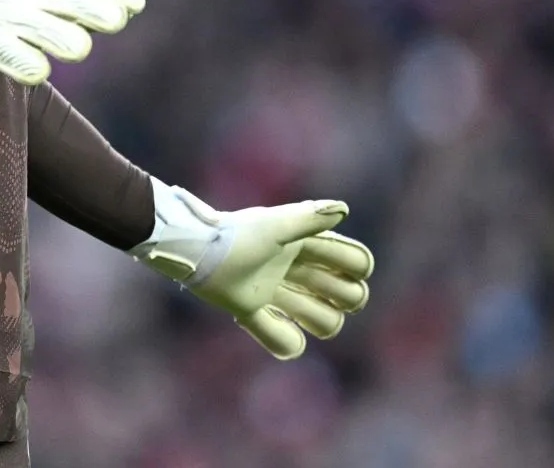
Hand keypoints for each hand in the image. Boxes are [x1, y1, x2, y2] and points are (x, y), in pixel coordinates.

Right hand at [0, 0, 145, 84]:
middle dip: (89, 10)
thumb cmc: (8, 10)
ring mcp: (4, 19)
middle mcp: (28, 1)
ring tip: (81, 49)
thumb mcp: (46, 1)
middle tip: (115, 21)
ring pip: (34, 26)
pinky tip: (37, 74)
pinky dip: (20, 60)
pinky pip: (3, 52)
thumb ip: (87, 3)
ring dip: (56, 34)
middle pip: (63, 3)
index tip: (135, 5)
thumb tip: (137, 3)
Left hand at [133, 185, 373, 359]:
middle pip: (350, 297)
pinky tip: (253, 318)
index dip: (356, 269)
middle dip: (341, 297)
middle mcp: (299, 271)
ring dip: (314, 319)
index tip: (333, 267)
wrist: (197, 251)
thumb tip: (343, 210)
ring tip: (284, 304)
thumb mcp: (275, 225)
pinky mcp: (253, 311)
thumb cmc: (238, 235)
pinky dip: (281, 340)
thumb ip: (309, 218)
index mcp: (308, 246)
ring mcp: (279, 293)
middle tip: (309, 287)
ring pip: (326, 322)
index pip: (357, 263)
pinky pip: (285, 342)